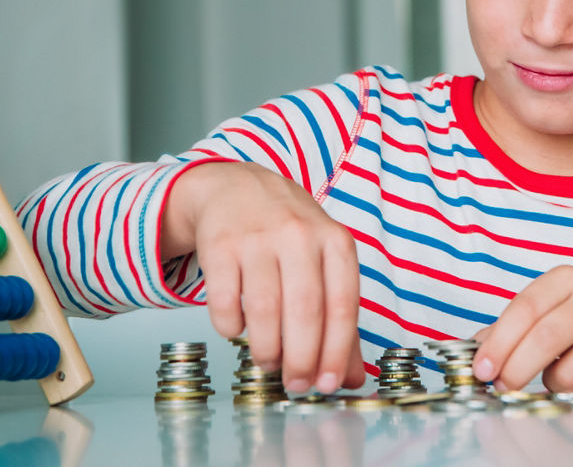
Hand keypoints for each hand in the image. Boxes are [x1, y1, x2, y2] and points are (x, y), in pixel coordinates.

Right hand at [161, 161, 364, 392]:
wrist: (238, 187)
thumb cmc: (289, 233)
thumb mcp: (324, 262)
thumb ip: (339, 319)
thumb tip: (351, 377)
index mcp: (335, 242)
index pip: (343, 305)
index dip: (337, 352)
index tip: (330, 384)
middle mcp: (300, 236)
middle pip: (305, 310)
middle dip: (302, 359)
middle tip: (297, 384)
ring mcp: (258, 238)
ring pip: (264, 310)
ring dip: (267, 349)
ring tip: (269, 361)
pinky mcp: (220, 245)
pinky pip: (225, 302)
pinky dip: (232, 328)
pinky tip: (238, 330)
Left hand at [471, 265, 572, 391]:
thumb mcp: (553, 305)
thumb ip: (514, 324)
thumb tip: (477, 348)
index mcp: (568, 278)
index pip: (524, 309)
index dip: (498, 343)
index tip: (481, 369)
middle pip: (544, 339)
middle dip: (515, 370)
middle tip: (502, 387)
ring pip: (568, 372)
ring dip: (553, 382)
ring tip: (562, 372)